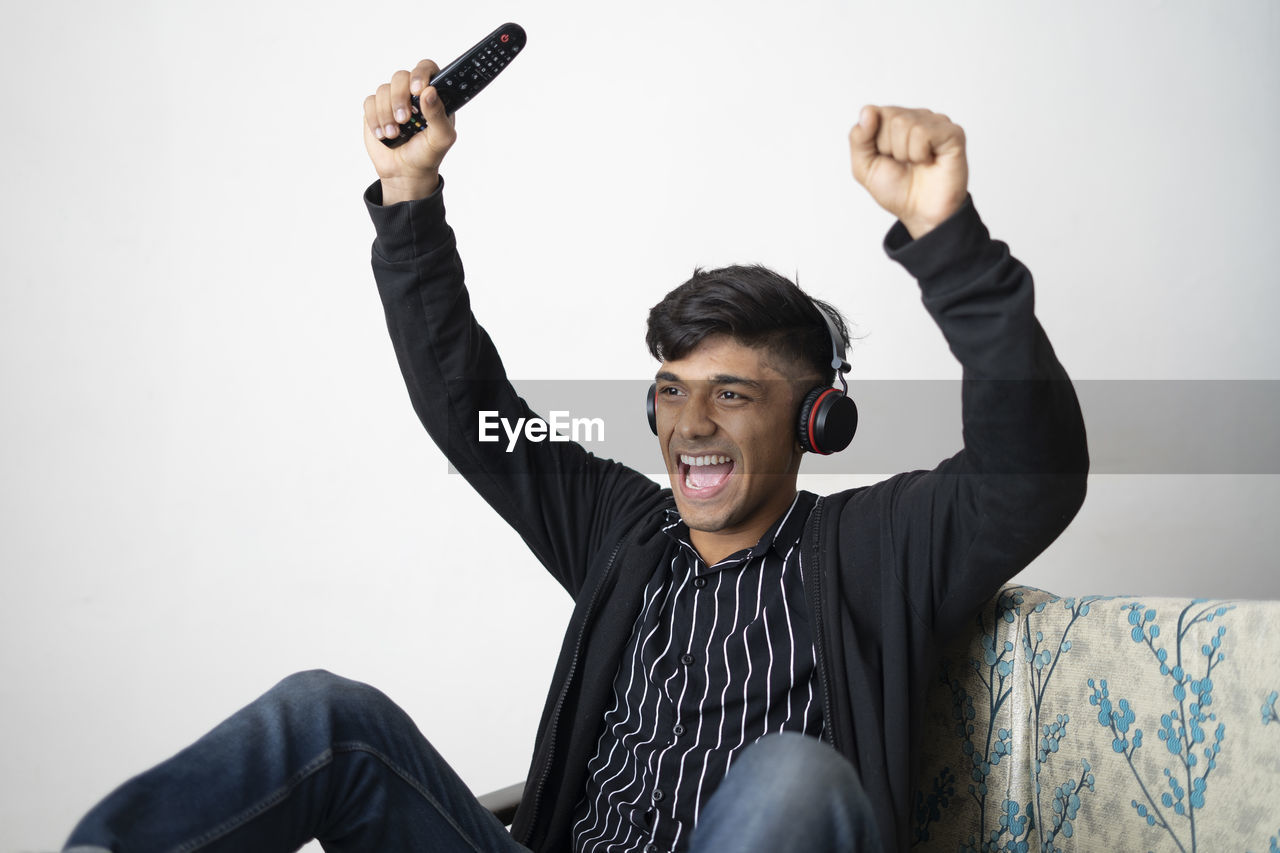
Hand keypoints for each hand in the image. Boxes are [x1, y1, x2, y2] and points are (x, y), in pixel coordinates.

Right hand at [362, 59, 457, 203]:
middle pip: (401, 76)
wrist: (405, 172)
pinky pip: (370, 102)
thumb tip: (429, 92)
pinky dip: (375, 119)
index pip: (427, 68)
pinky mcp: (375, 109)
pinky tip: (384, 135)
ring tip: (395, 134)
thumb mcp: (441, 138)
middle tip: (404, 120)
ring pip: (383, 90)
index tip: (417, 90)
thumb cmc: (427, 154)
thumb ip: (438, 114)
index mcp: (432, 95)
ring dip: (387, 114)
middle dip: (400, 99)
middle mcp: (412, 93)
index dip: (420, 74)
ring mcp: (392, 99)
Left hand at [848, 106, 967, 238]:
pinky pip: (923, 133)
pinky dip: (919, 153)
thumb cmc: (897, 189)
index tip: (884, 158)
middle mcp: (916, 117)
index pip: (871, 112)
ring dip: (904, 153)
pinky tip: (929, 161)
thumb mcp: (865, 167)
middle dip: (889, 148)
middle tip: (903, 163)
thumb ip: (858, 138)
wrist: (920, 213)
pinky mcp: (952, 132)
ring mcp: (936, 122)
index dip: (872, 141)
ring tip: (916, 163)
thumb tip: (867, 111)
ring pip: (905, 123)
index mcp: (894, 121)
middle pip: (889, 116)